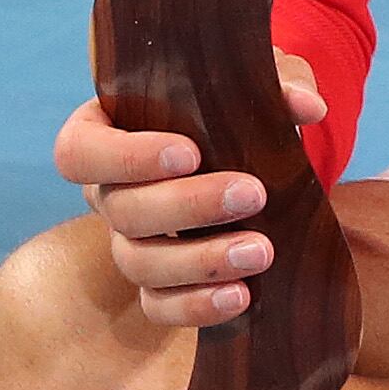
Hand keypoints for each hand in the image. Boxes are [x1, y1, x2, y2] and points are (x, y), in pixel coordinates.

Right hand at [52, 51, 329, 328]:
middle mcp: (108, 192)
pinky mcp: (157, 284)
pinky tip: (241, 296)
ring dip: (200, 261)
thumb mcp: (253, 83)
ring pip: (138, 263)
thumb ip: (277, 83)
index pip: (80, 151)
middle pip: (120, 210)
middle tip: (253, 194)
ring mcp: (127, 242)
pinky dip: (196, 306)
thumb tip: (308, 107)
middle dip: (188, 205)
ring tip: (262, 251)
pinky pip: (158, 306)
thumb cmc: (233, 106)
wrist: (252, 158)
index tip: (189, 153)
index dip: (126, 158)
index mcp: (106, 133)